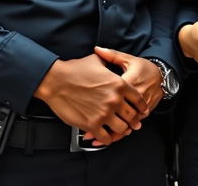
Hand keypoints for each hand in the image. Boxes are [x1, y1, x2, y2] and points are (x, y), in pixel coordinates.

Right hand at [33, 54, 148, 145]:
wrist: (56, 81)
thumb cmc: (74, 70)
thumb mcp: (96, 60)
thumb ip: (108, 60)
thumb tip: (110, 58)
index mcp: (119, 84)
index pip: (138, 99)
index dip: (141, 106)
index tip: (141, 110)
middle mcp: (114, 100)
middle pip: (132, 116)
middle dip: (132, 120)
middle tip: (132, 123)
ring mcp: (104, 113)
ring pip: (122, 128)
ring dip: (121, 130)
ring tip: (118, 129)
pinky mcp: (92, 124)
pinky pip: (106, 138)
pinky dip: (107, 139)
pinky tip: (105, 136)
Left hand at [84, 47, 163, 145]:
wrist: (162, 77)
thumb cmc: (144, 68)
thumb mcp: (128, 60)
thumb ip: (112, 55)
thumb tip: (97, 49)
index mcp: (130, 82)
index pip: (115, 93)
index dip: (100, 101)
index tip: (85, 105)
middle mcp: (135, 97)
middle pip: (118, 113)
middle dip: (101, 121)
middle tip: (84, 127)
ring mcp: (139, 108)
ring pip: (123, 124)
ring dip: (107, 132)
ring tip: (92, 136)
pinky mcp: (142, 115)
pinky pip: (129, 126)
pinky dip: (117, 134)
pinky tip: (107, 138)